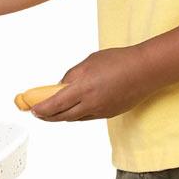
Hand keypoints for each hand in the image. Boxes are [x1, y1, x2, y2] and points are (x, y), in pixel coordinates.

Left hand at [31, 47, 158, 120]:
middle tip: (39, 113)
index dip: (41, 109)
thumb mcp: (88, 62)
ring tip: (53, 111)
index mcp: (83, 88)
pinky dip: (77, 114)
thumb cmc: (119, 61)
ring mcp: (102, 110)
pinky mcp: (110, 113)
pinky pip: (88, 117)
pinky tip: (73, 109)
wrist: (146, 70)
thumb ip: (72, 75)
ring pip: (75, 118)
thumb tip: (60, 85)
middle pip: (62, 116)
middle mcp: (91, 103)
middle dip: (48, 116)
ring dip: (62, 116)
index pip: (55, 104)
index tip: (33, 109)